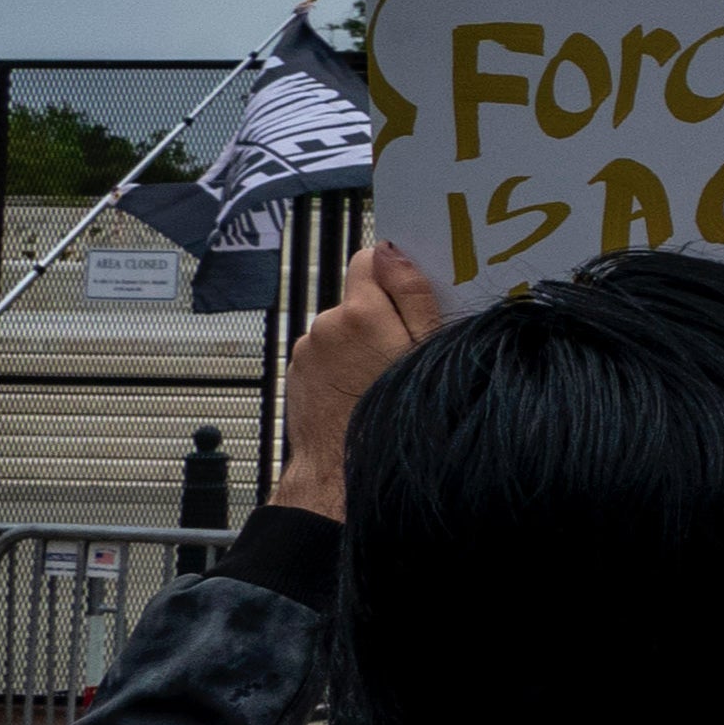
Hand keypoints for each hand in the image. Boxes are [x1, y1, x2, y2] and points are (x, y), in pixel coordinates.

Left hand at [272, 242, 441, 516]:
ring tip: (380, 376)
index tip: (410, 297)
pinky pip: (326, 354)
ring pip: (342, 328)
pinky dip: (343, 364)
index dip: (393, 273)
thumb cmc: (391, 415)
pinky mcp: (298, 372)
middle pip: (358, 297)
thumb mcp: (425, 351)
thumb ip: (412, 294)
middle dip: (380, 313)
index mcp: (360, 311)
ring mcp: (307, 350)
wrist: (341, 473)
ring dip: (360, 342)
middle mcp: (326, 324)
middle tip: (403, 348)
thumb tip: (392, 251)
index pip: (370, 258)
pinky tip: (360, 389)